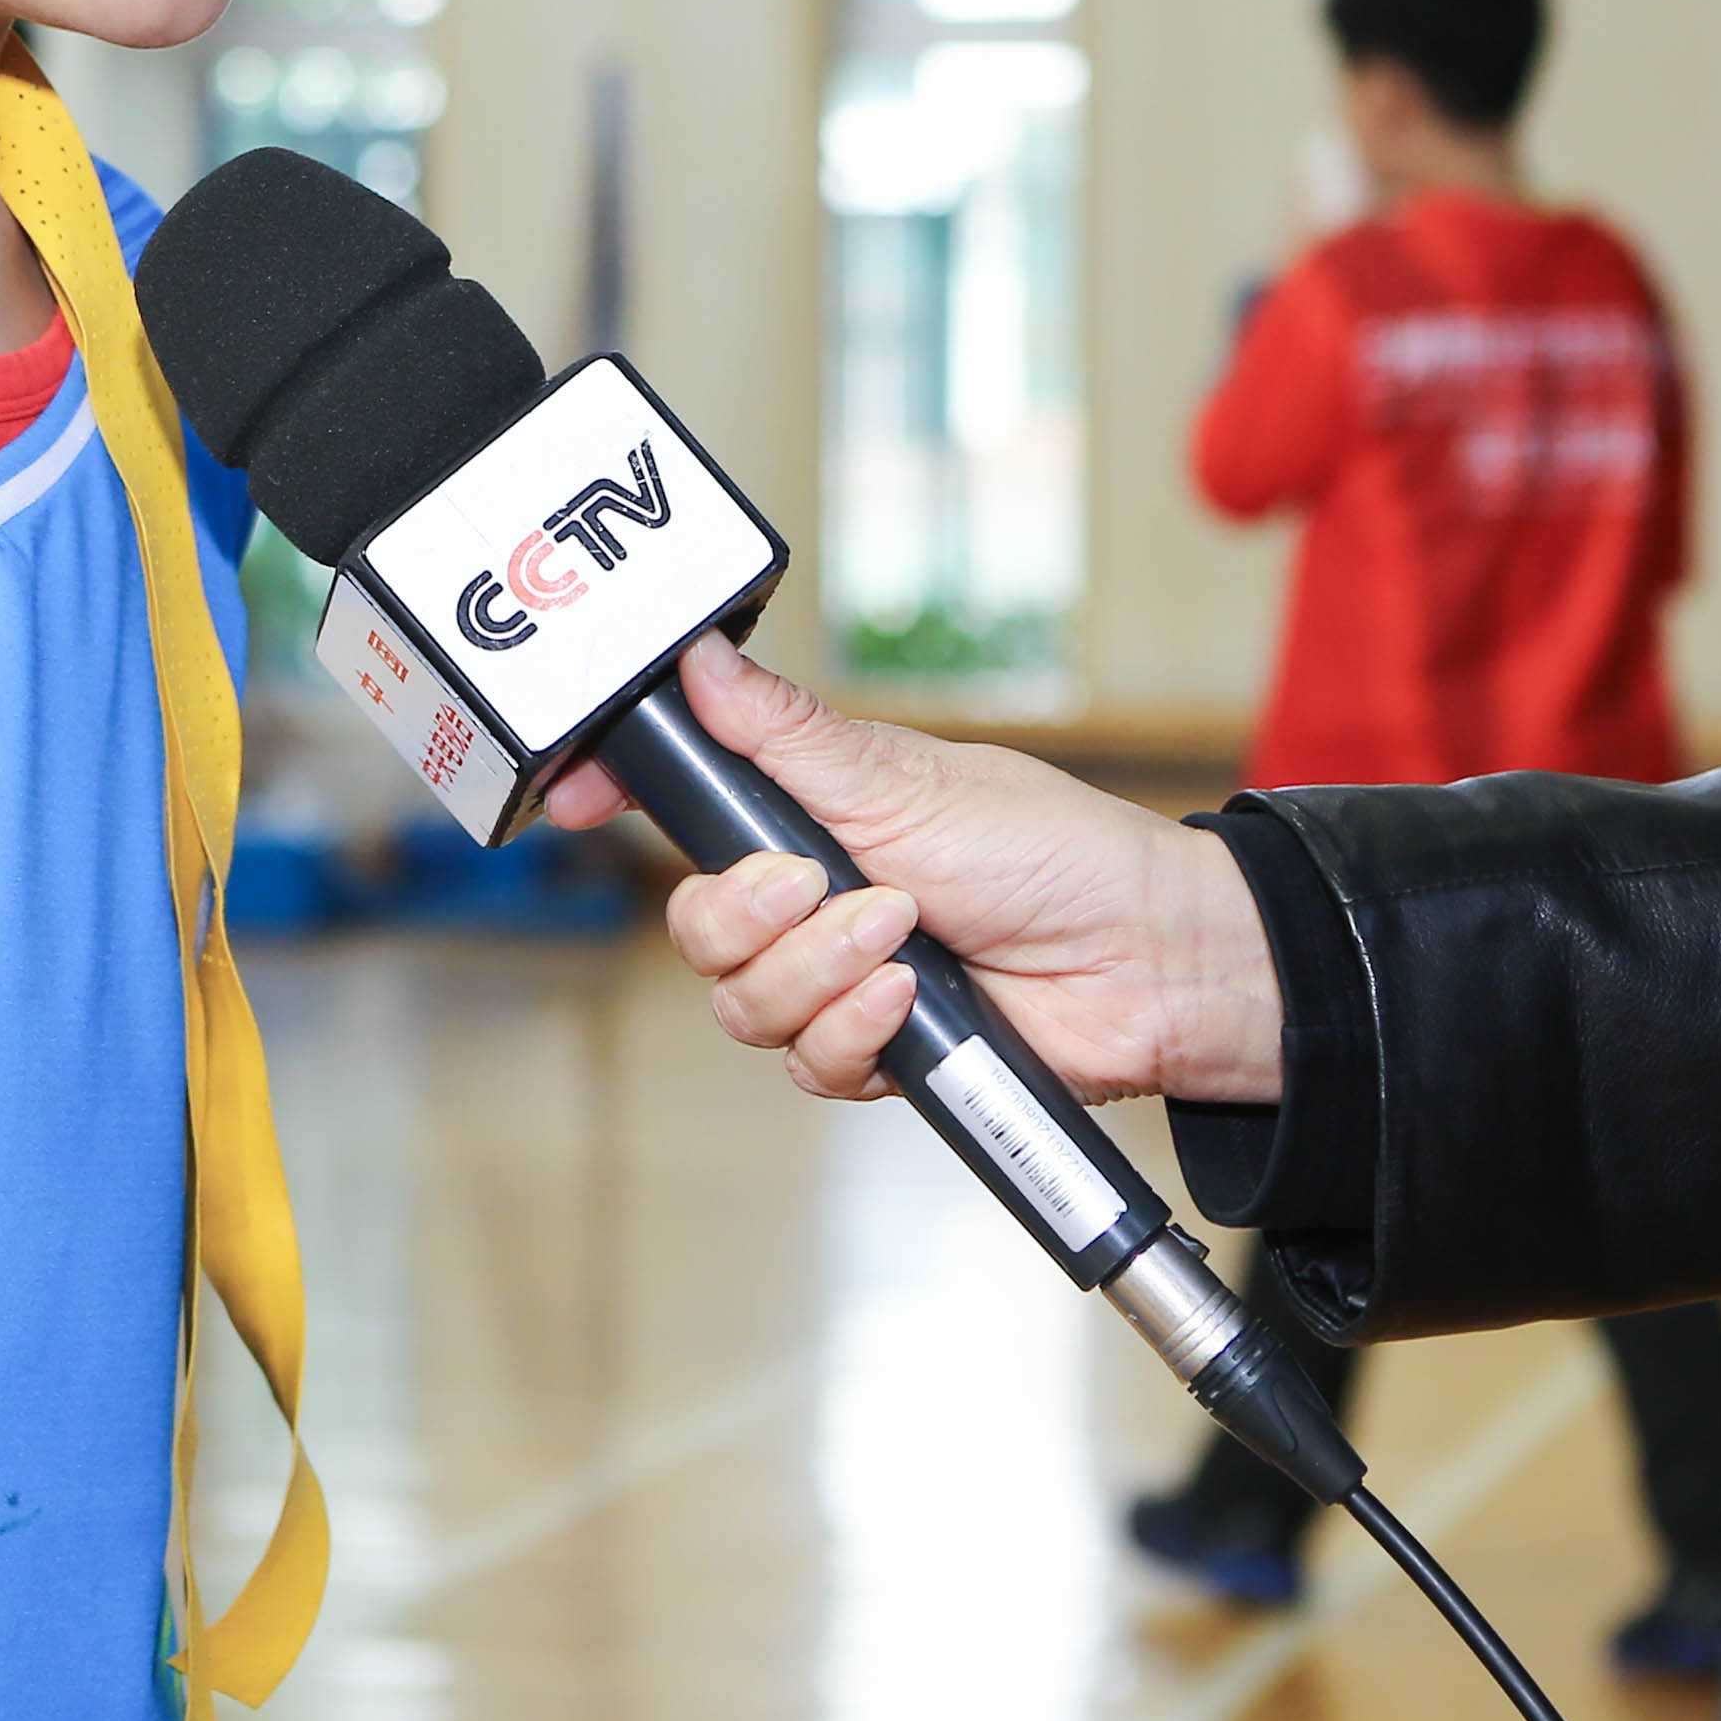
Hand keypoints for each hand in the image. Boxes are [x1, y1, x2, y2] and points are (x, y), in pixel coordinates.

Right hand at [548, 637, 1285, 1110]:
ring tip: (902, 937)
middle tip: (820, 882)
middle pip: (696, 926)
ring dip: (818, 972)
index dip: (616, 797)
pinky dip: (856, 1032)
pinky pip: (807, 1062)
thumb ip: (788, 736)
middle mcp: (813, 897)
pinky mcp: (874, 1052)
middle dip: (749, 914)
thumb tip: (702, 658)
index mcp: (811, 812)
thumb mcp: (907, 778)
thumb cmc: (1051, 852)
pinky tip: (913, 1002)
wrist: (1144, 963)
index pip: (682, 803)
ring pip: (743, 1003)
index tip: (576, 797)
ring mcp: (841, 978)